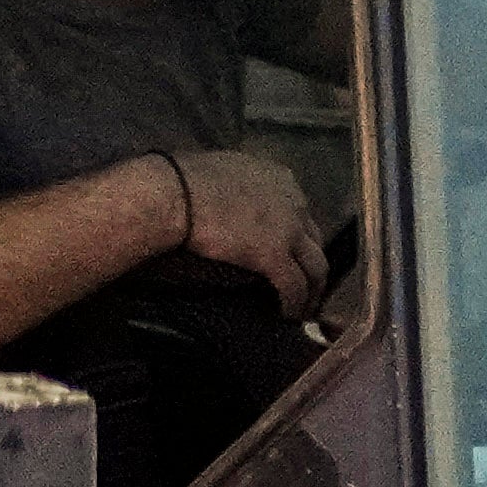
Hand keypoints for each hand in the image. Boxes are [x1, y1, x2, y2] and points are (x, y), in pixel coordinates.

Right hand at [171, 144, 323, 307]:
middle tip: (305, 284)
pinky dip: (294, 303)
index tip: (291, 251)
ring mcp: (288, 229)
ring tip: (302, 308)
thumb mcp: (224, 172)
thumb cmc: (181, 179)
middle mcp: (294, 202)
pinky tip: (288, 314)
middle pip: (314, 241)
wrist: (171, 194)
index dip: (298, 235)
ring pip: (315, 267)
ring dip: (312, 290)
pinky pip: (294, 286)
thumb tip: (230, 201)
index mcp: (279, 178)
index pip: (300, 212)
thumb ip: (239, 186)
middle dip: (311, 264)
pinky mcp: (274, 255)